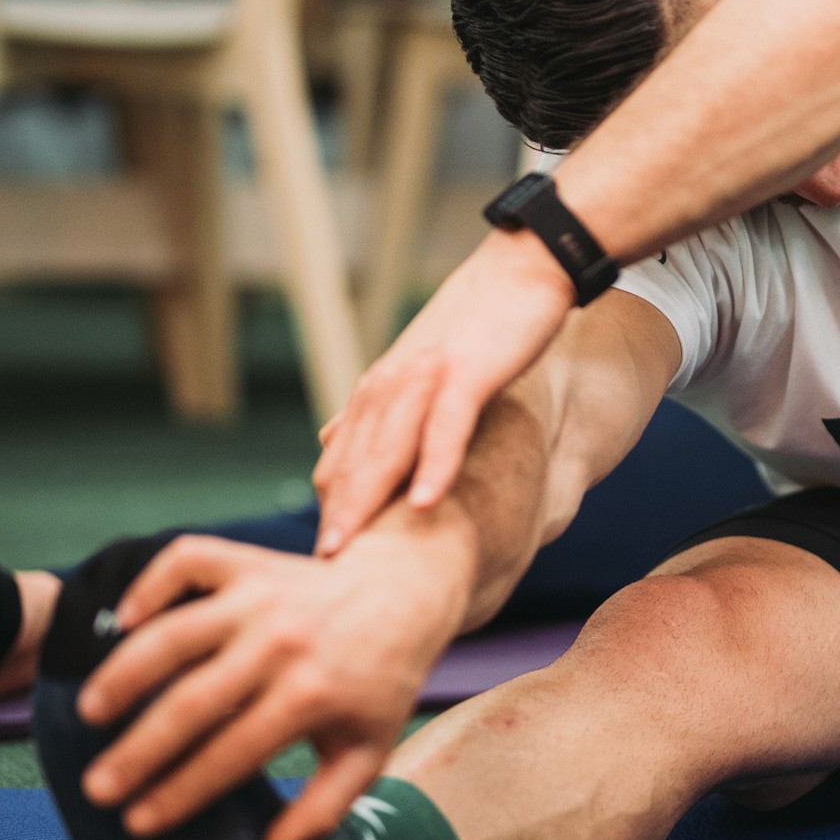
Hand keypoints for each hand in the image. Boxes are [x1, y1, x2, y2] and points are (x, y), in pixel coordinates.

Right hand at [75, 523, 474, 839]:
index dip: (180, 792)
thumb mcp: (369, 749)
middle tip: (96, 788)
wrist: (404, 593)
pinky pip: (186, 564)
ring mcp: (263, 596)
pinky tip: (122, 623)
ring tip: (89, 714)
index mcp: (315, 694)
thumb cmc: (378, 682)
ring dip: (124, 674)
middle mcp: (284, 642)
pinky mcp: (249, 561)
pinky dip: (147, 586)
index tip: (138, 822)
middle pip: (192, 702)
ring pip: (175, 634)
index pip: (231, 754)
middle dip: (138, 751)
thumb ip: (325, 807)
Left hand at [313, 229, 575, 555]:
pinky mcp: (466, 373)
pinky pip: (446, 428)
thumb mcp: (420, 371)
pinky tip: (426, 505)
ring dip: (366, 502)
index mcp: (379, 392)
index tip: (319, 561)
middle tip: (318, 573)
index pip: (342, 463)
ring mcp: (426, 379)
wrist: (522, 267)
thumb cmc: (480, 322)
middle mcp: (390, 387)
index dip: (331, 511)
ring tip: (349, 552)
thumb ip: (377, 411)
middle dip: (335, 518)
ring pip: (387, 450)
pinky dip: (435, 466)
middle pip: (354, 463)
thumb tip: (328, 444)